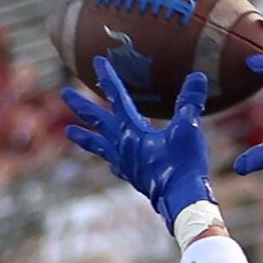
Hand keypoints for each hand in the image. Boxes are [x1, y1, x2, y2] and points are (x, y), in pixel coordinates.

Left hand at [62, 61, 213, 229]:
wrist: (181, 201)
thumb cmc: (183, 165)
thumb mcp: (188, 129)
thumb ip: (190, 102)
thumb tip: (198, 77)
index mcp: (131, 131)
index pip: (116, 98)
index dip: (107, 78)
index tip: (96, 61)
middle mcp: (122, 147)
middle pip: (97, 121)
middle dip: (81, 105)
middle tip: (64, 92)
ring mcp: (125, 164)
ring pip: (99, 145)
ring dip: (85, 136)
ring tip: (69, 131)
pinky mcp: (134, 177)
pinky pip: (115, 164)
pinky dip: (109, 158)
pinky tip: (110, 162)